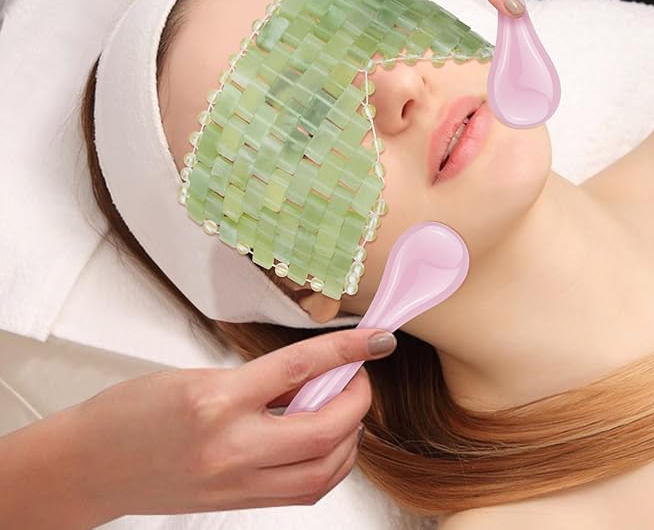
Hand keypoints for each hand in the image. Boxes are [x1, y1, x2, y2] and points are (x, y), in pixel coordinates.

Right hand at [69, 328, 395, 522]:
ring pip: (323, 470)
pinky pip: (303, 491)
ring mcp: (236, 483)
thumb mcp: (196, 376)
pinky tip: (323, 441)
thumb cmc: (131, 412)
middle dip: (357, 399)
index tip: (378, 339)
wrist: (89, 466)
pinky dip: (327, 464)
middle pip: (325, 428)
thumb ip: (257, 380)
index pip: (299, 367)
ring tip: (343, 408)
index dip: (346, 348)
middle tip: (359, 375)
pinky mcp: (237, 503)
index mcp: (216, 400)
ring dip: (349, 436)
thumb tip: (309, 375)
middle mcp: (231, 446)